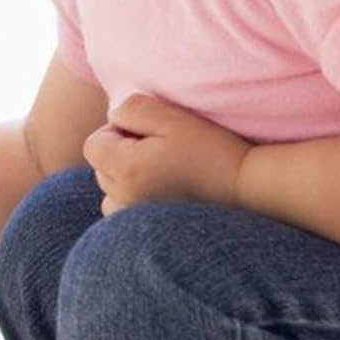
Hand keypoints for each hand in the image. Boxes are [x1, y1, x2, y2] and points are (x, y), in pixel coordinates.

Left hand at [82, 93, 251, 215]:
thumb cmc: (209, 149)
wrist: (246, 189)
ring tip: (163, 173)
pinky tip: (163, 193)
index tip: (150, 134)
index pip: (93, 144)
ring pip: (109, 190)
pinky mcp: (145, 230)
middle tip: (163, 152)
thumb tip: (112, 119)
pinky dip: (134, 199)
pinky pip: (122, 210)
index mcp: (125, 168)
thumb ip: (131, 109)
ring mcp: (132, 218)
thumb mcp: (171, 117)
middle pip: (100, 167)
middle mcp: (122, 198)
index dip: (118, 132)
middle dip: (122, 153)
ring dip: (126, 178)